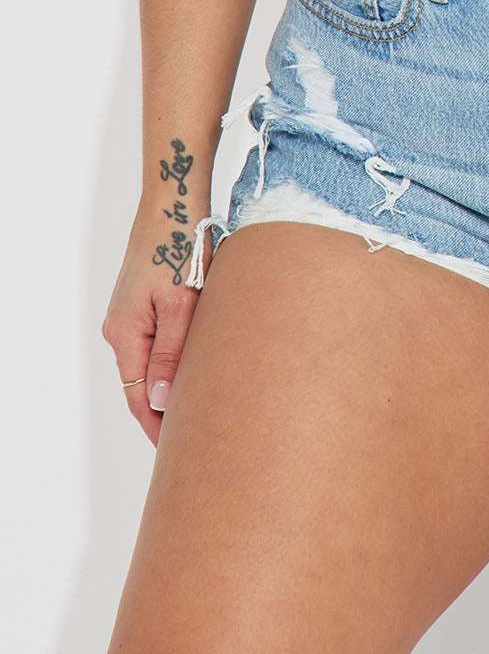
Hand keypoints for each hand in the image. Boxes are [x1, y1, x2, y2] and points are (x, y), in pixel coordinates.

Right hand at [101, 197, 208, 446]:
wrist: (175, 202)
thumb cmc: (181, 247)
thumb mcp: (181, 304)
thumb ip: (171, 352)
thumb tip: (159, 400)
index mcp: (124, 333)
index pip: (136, 395)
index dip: (156, 425)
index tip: (176, 451)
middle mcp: (122, 326)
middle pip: (141, 381)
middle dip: (164, 411)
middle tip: (194, 438)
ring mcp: (132, 312)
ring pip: (151, 360)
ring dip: (171, 383)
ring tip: (201, 409)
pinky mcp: (147, 298)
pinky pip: (158, 340)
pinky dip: (173, 359)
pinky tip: (196, 367)